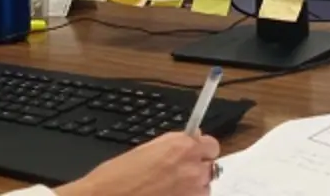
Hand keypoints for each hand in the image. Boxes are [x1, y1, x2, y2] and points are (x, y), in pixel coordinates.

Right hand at [55, 132, 220, 195]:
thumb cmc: (118, 176)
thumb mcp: (147, 149)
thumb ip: (175, 143)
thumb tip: (192, 139)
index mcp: (182, 146)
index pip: (212, 145)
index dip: (202, 150)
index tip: (197, 153)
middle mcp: (192, 167)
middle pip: (211, 167)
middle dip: (198, 169)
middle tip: (179, 174)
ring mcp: (192, 190)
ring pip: (205, 187)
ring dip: (194, 187)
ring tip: (170, 189)